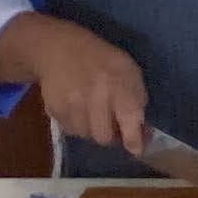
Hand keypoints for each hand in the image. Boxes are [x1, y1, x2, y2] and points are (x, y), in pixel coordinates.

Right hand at [0, 15, 148, 158]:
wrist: (58, 48)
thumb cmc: (101, 59)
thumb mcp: (128, 70)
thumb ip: (137, 99)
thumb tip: (142, 131)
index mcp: (118, 83)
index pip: (129, 119)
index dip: (134, 140)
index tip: (136, 148)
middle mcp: (95, 96)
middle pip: (104, 137)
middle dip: (111, 135)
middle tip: (112, 124)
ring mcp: (71, 104)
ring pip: (86, 136)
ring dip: (92, 129)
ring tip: (92, 112)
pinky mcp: (54, 110)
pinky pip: (70, 130)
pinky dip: (76, 124)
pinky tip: (77, 107)